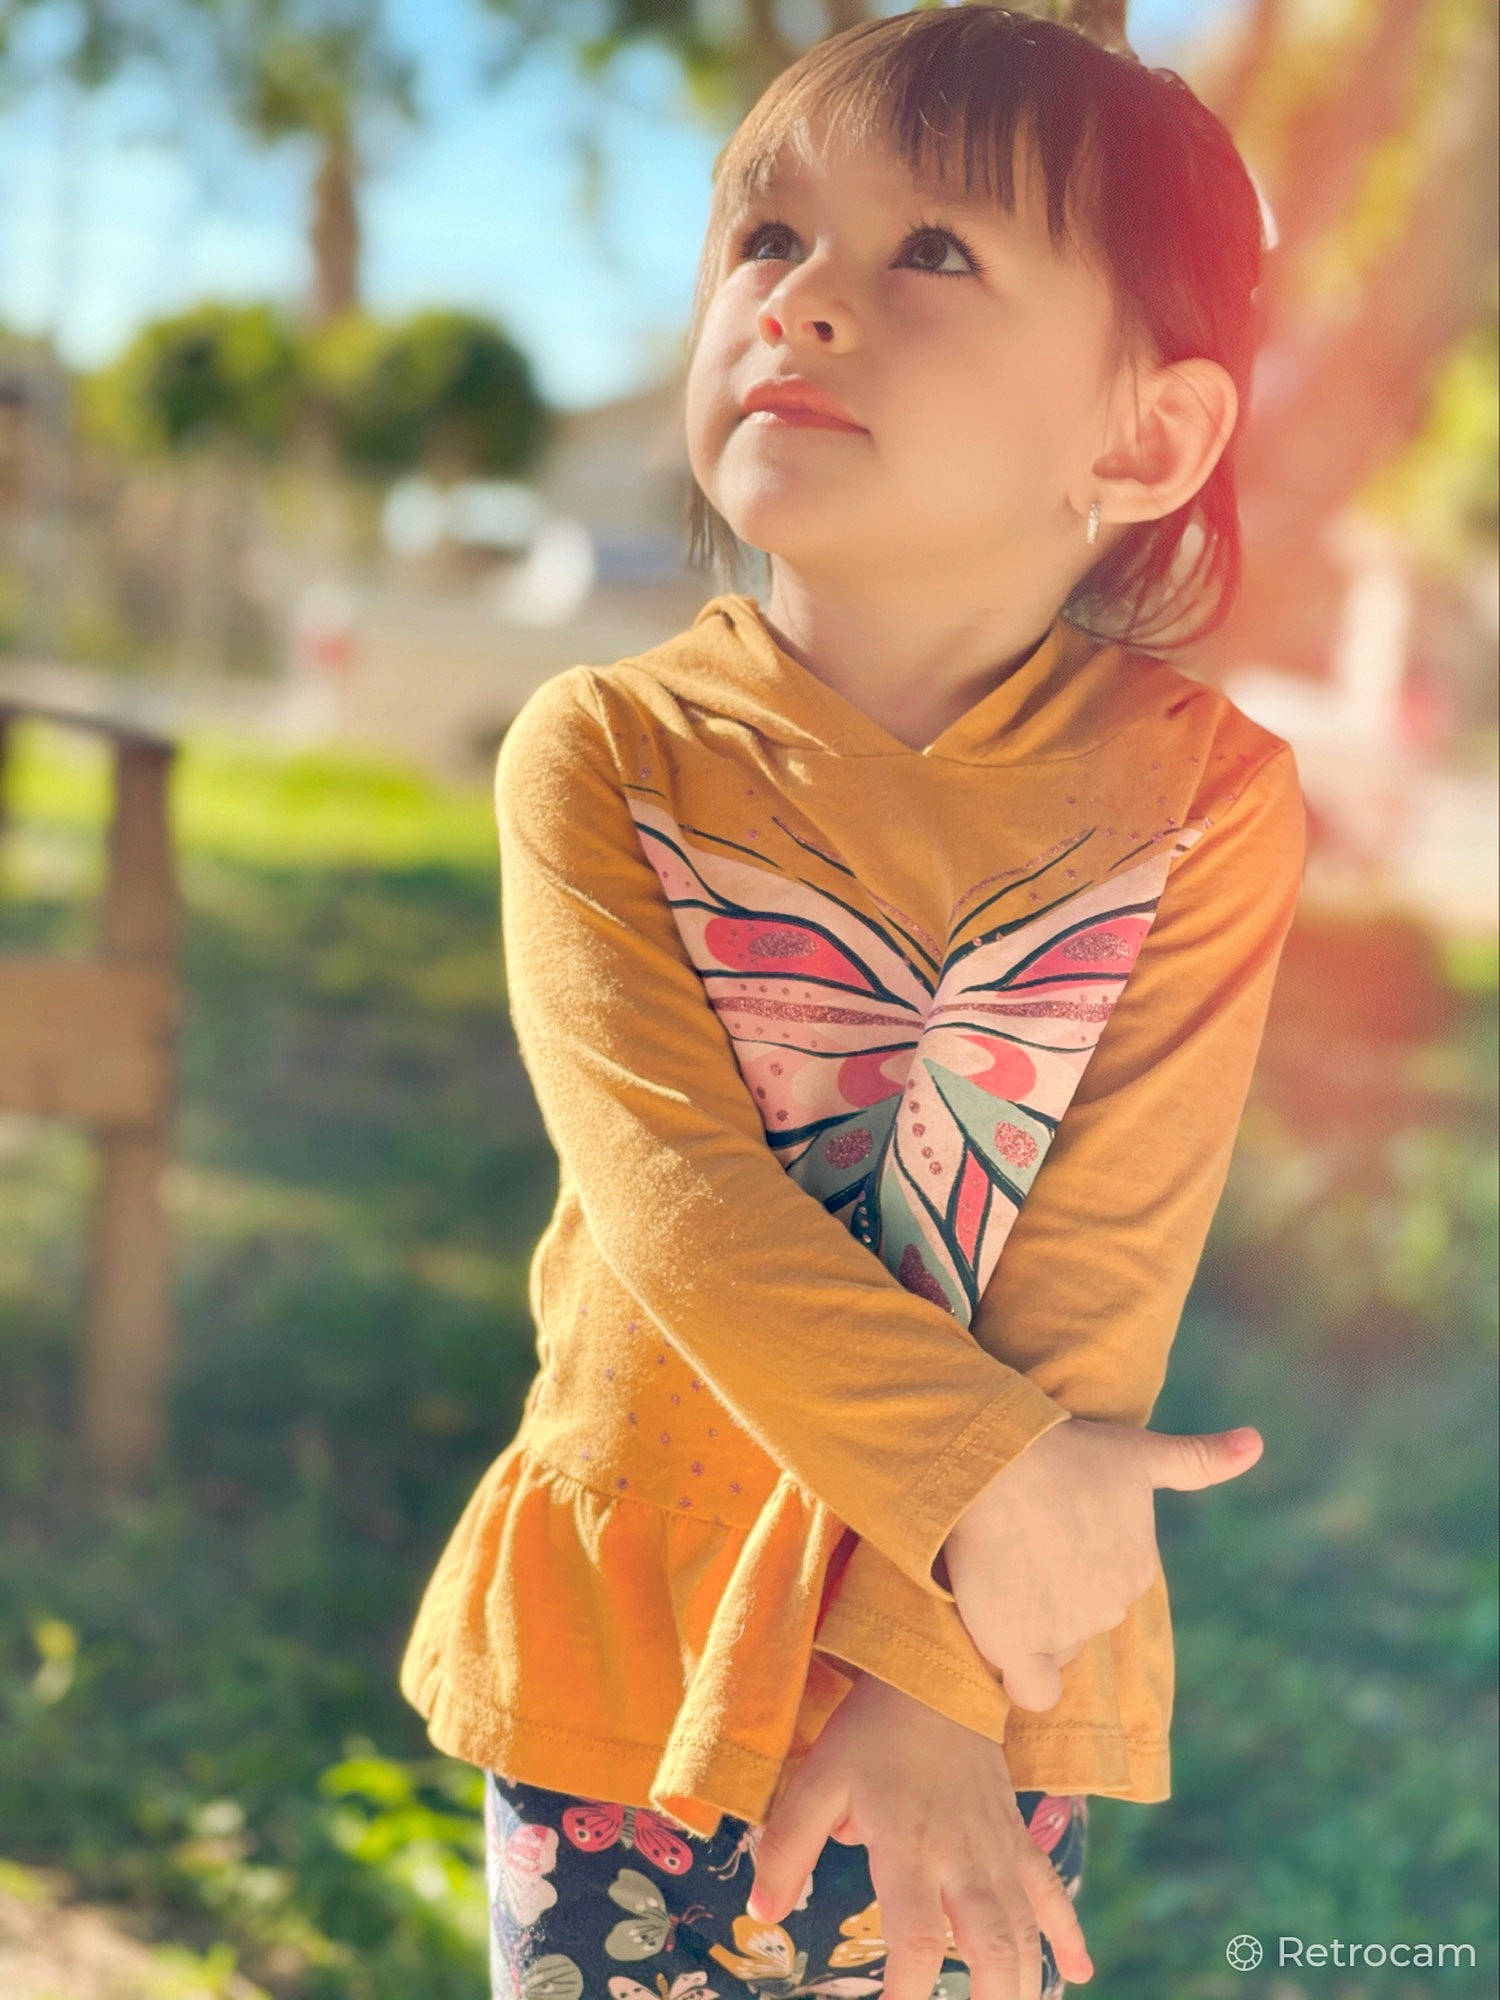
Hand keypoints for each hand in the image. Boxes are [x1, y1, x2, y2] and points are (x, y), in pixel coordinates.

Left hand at [746, 1672, 1091, 1999]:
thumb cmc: (871, 1731)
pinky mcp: (1017, 1836)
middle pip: (992, 1948)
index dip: (907, 1992)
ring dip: (1024, 1982)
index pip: (916, 1941)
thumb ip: (788, 1847)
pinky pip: (1051, 1890)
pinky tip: (1080, 1971)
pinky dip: (1069, 1933)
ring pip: (1025, 1931)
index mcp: (909, 1848)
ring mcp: (998, 1849)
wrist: (937, 1674)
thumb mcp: (816, 1780)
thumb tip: (762, 1911)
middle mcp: (961, 1858)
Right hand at [944, 1416, 1263, 1710]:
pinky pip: (1034, 1692)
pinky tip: (1009, 1645)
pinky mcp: (1018, 1647)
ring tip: (1002, 1569)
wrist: (1002, 1461)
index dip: (1074, 1558)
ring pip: (1051, 1643)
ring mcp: (1066, 1632)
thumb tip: (1257, 1442)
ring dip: (1031, 1619)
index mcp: (1138, 1570)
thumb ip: (1200, 1459)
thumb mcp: (1140, 1451)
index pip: (1106, 1583)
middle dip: (1054, 1589)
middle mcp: (1112, 1609)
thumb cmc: (1067, 1452)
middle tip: (1020, 1544)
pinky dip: (1026, 1678)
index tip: (1050, 1528)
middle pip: (1079, 1614)